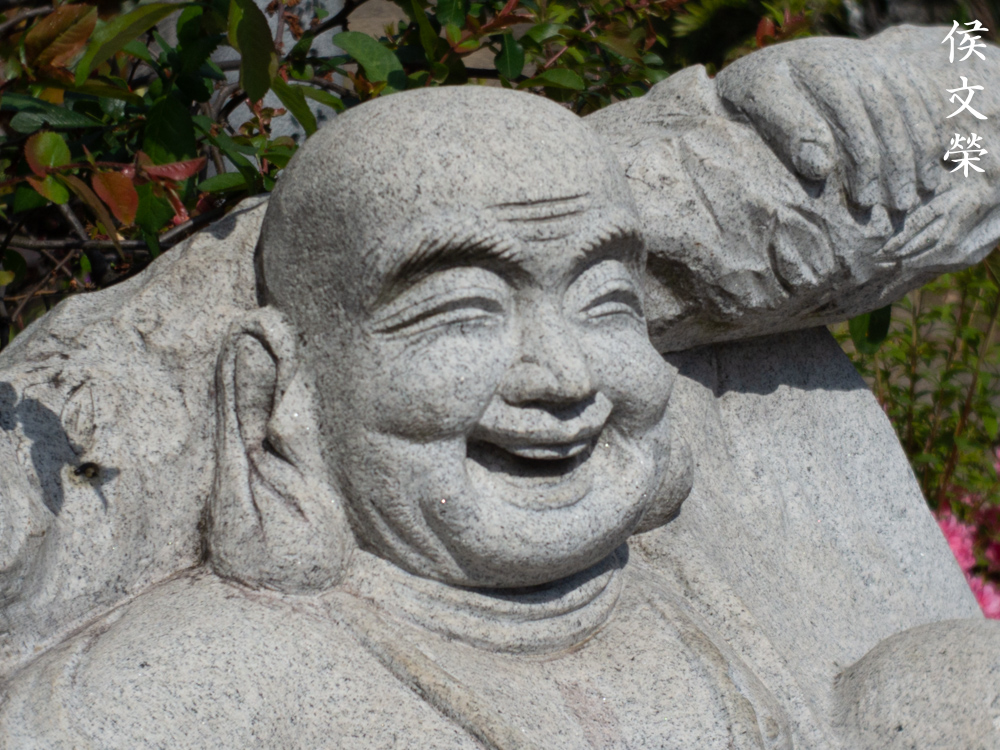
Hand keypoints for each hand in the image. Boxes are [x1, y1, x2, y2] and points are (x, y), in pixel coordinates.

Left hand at [715, 28, 950, 210]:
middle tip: (898, 207)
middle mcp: (853, 57)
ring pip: (913, 106)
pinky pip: (924, 96)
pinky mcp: (891, 67)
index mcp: (817, 65)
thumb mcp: (758, 104)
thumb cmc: (752, 98)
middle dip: (897, 164)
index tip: (865, 202)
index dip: (865, 163)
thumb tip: (821, 167)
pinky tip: (936, 162)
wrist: (764, 73)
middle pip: (888, 114)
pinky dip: (934, 128)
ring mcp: (876, 60)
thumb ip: (790, 130)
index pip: (853, 119)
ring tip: (921, 192)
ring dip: (921, 151)